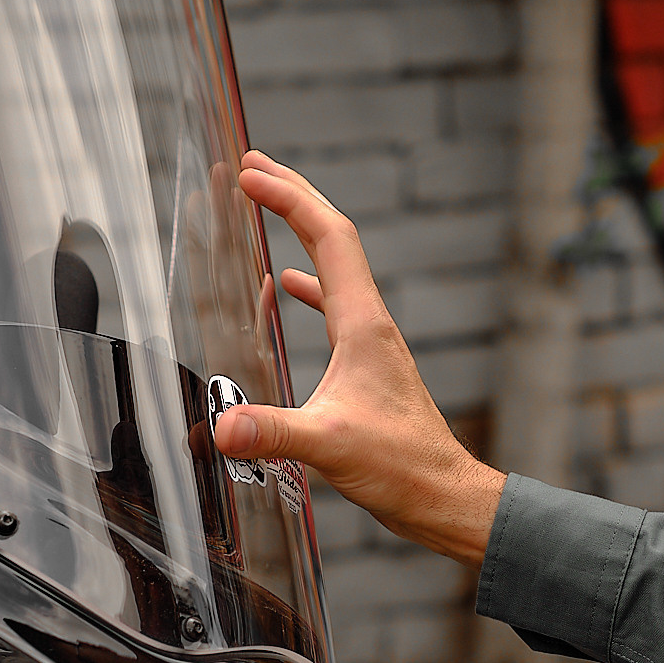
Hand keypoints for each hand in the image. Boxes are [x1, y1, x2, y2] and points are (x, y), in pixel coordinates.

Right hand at [215, 151, 504, 565]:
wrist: (443, 496)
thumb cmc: (403, 467)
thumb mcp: (330, 446)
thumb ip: (273, 432)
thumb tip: (220, 426)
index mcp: (364, 325)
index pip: (328, 239)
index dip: (289, 199)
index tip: (250, 175)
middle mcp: (371, 324)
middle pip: (333, 239)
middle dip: (294, 196)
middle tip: (254, 166)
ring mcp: (371, 345)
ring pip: (334, 268)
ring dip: (300, 234)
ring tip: (266, 208)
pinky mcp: (367, 369)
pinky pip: (334, 308)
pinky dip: (308, 288)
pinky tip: (286, 290)